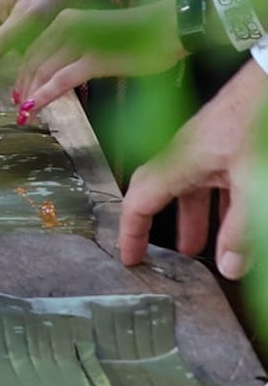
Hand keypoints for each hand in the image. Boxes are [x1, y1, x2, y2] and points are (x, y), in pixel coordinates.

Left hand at [12, 0, 185, 119]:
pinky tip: (33, 109)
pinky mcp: (94, 59)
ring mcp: (79, 42)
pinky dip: (43, 96)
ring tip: (24, 114)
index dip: (23, 73)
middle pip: (34, 61)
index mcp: (66, 20)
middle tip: (19, 107)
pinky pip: (60, 80)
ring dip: (30, 95)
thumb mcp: (98, 39)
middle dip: (23, 86)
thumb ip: (77, 51)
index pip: (34, 49)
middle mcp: (66, 27)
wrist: (171, 28)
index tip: (20, 92)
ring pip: (43, 71)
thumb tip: (62, 72)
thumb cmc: (142, 35)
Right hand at [121, 60, 267, 278]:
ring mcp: (207, 148)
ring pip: (192, 190)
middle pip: (160, 194)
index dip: (131, 232)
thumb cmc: (257, 119)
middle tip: (153, 254)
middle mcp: (186, 154)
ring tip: (198, 250)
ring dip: (193, 219)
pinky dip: (220, 206)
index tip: (131, 257)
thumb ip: (241, 227)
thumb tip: (229, 266)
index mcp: (179, 161)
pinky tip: (236, 222)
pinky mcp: (227, 145)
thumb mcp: (251, 181)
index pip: (140, 201)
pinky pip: (214, 181)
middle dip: (156, 226)